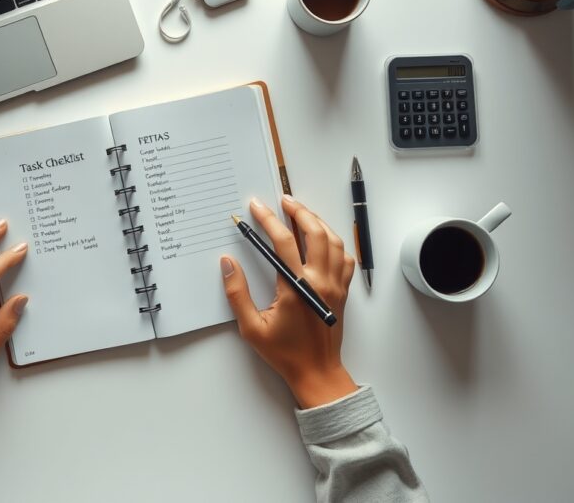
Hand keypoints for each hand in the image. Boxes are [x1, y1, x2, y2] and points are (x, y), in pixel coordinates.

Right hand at [221, 196, 357, 408]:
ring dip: (318, 222)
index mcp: (296, 287)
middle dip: (298, 211)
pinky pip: (346, 259)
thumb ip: (237, 293)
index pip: (283, 242)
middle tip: (283, 200)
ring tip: (302, 213)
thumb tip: (227, 264)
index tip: (256, 206)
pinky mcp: (342, 292)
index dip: (268, 219)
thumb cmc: (284, 354)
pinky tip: (324, 240)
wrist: (317, 373)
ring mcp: (335, 286)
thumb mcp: (251, 327)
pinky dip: (336, 243)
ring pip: (334, 241)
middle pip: (315, 232)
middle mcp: (320, 281)